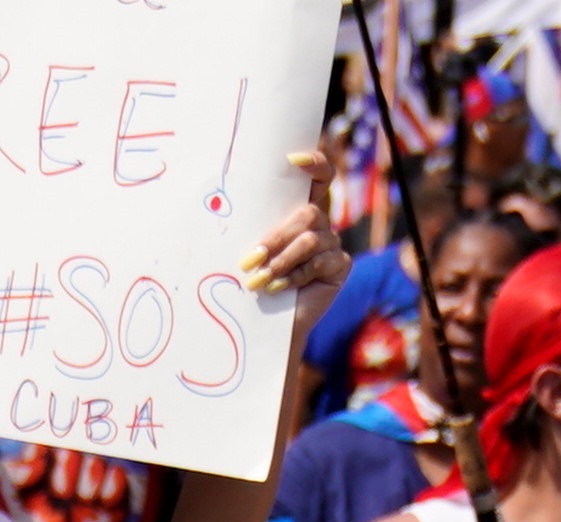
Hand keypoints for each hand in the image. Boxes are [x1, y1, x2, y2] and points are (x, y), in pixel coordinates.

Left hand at [248, 152, 349, 336]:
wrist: (265, 323)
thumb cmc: (251, 281)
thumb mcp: (247, 246)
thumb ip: (249, 224)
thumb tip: (219, 197)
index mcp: (296, 208)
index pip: (318, 175)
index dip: (314, 163)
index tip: (292, 160)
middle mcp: (318, 223)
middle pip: (307, 213)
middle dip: (275, 238)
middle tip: (248, 262)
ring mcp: (332, 243)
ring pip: (310, 240)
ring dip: (280, 262)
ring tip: (257, 282)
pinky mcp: (340, 265)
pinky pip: (320, 262)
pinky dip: (295, 276)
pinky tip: (278, 289)